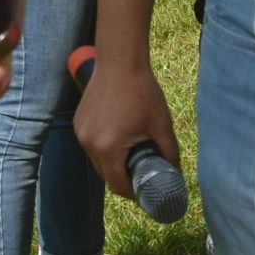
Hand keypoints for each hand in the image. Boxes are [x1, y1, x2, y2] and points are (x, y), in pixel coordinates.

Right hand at [73, 51, 180, 199]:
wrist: (120, 61)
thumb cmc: (142, 92)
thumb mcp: (161, 125)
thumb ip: (169, 152)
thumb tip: (176, 172)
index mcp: (108, 148)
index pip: (118, 184)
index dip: (133, 193)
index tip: (144, 192)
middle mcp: (89, 143)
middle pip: (105, 175)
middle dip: (122, 179)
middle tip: (140, 176)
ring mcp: (80, 132)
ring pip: (97, 160)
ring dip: (112, 164)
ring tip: (130, 157)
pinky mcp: (78, 122)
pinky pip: (91, 145)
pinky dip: (103, 148)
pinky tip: (117, 140)